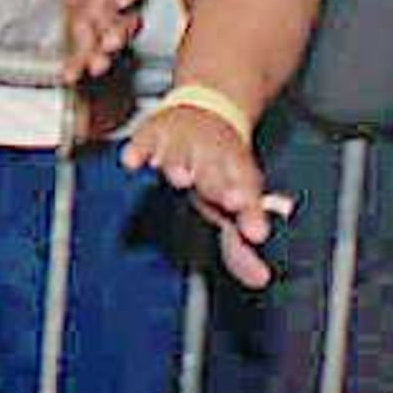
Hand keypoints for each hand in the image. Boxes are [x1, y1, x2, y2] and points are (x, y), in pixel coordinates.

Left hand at [51, 0, 149, 85]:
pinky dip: (83, 57)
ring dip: (105, 46)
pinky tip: (72, 74)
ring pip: (113, 27)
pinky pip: (94, 40)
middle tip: (107, 44)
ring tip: (96, 63)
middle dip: (115, 25)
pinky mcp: (97, 16)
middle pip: (121, 5)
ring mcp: (110, 1)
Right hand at [122, 100, 292, 287]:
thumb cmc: (217, 167)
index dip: (251, 214)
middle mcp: (210, 159)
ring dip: (180, 166)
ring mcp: (180, 145)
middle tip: (228, 201)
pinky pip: (142, 141)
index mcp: (236, 176)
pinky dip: (138, 151)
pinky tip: (135, 162)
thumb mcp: (234, 203)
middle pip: (214, 174)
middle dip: (220, 187)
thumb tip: (258, 279)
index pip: (246, 195)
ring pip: (180, 155)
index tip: (257, 233)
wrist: (206, 112)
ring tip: (181, 178)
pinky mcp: (152, 134)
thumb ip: (241, 247)